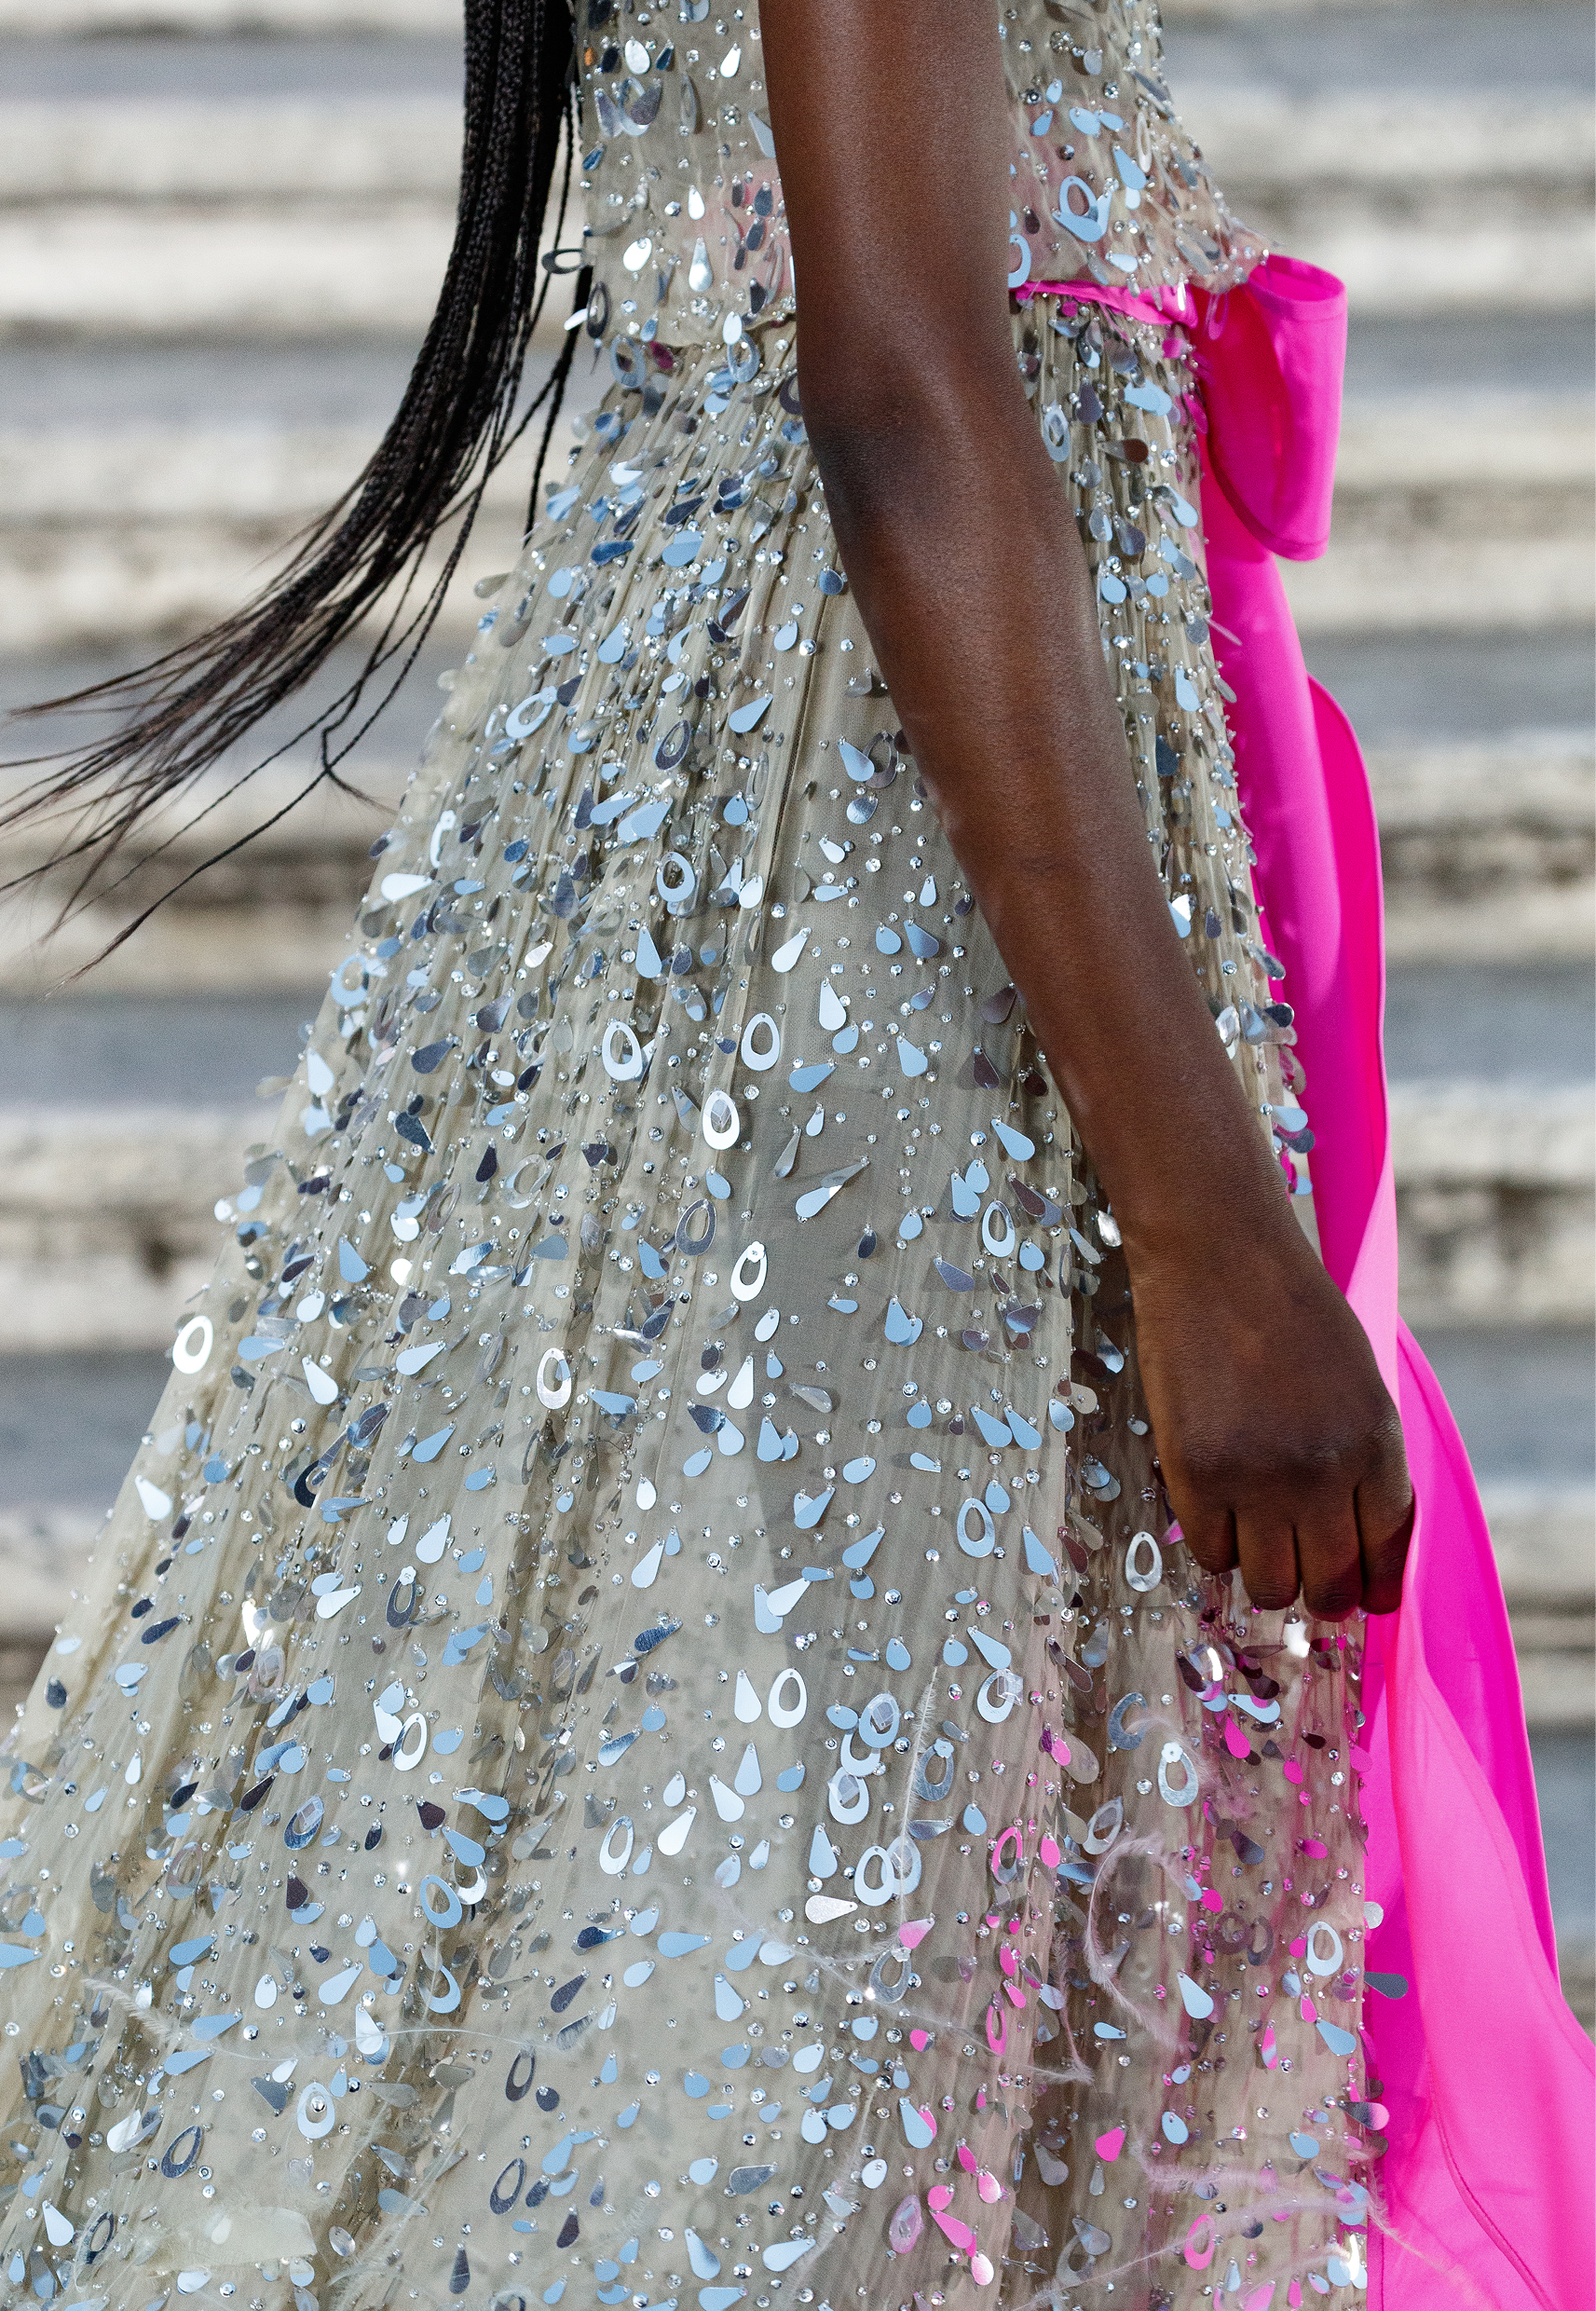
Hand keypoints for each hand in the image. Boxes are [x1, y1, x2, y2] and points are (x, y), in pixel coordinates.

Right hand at [1127, 1219, 1413, 1618]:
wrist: (1217, 1254)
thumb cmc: (1288, 1309)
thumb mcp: (1357, 1383)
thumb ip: (1362, 1460)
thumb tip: (1356, 1546)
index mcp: (1376, 1445)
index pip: (1387, 1554)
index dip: (1373, 1587)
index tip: (1363, 1598)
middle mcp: (1324, 1473)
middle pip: (1329, 1585)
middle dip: (1318, 1590)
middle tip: (1300, 1575)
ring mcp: (1258, 1478)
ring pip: (1269, 1584)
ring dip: (1263, 1570)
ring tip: (1252, 1534)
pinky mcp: (1196, 1475)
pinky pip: (1211, 1552)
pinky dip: (1215, 1542)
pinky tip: (1215, 1507)